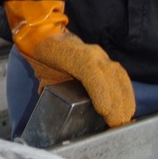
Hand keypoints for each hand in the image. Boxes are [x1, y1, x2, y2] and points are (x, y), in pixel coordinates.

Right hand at [5, 0, 134, 126]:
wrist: (32, 35)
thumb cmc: (44, 54)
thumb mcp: (58, 74)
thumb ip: (60, 88)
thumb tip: (52, 105)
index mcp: (96, 60)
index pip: (119, 80)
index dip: (125, 99)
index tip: (124, 117)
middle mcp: (98, 56)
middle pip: (120, 81)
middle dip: (123, 105)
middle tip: (120, 124)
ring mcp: (91, 55)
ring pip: (113, 80)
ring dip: (117, 103)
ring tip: (114, 121)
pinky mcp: (79, 56)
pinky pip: (95, 77)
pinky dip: (101, 95)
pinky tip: (103, 109)